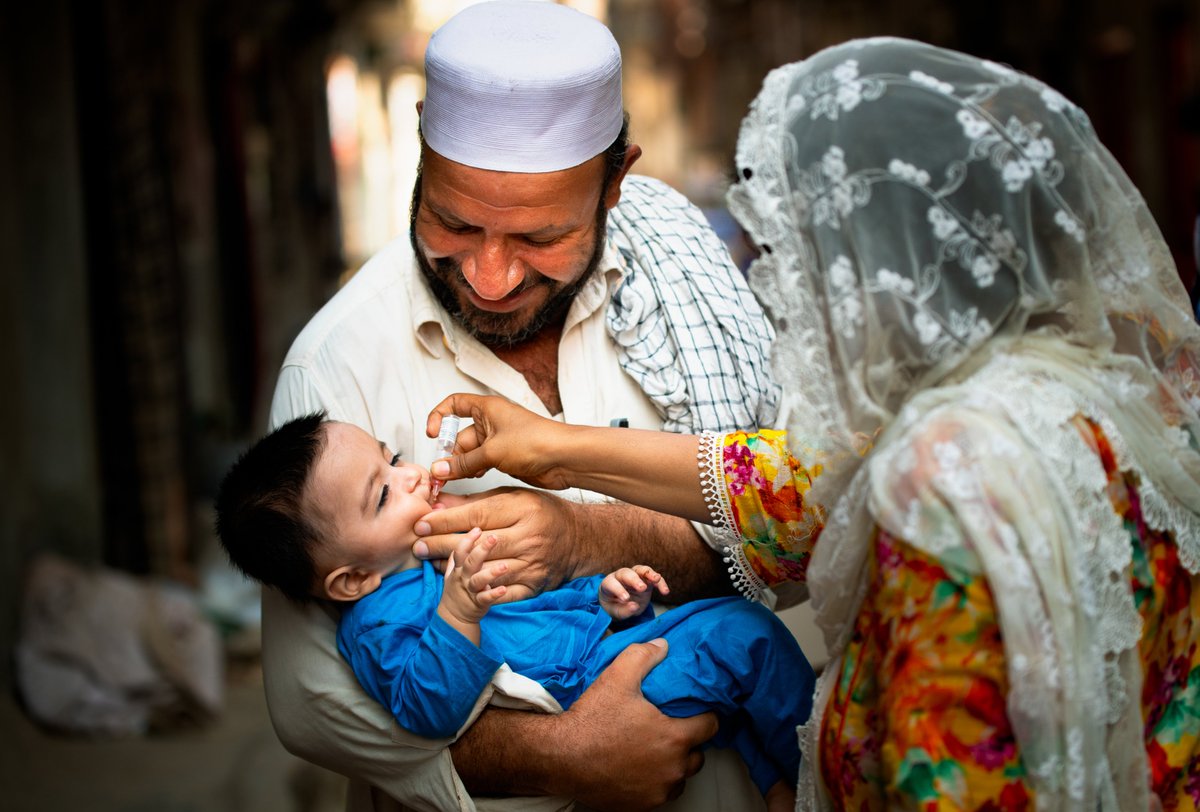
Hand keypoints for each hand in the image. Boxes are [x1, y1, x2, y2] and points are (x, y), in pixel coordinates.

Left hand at [415, 488, 581, 595]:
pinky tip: (461, 584)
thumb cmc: (543, 514)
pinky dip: (480, 590)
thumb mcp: (511, 498)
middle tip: (419, 545)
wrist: (580, 539)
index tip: (422, 524)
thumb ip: (474, 502)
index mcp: (524, 509)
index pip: (477, 515)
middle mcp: (530, 537)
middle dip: (442, 544)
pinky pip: (502, 592)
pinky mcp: (534, 586)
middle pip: (478, 543)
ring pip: (486, 570)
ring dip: (456, 568)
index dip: (446, 521)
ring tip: (433, 563)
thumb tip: (438, 503)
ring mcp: (533, 564)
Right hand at [426, 393, 574, 488]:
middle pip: (459, 435)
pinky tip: (473, 477)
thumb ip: (463, 462)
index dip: (439, 416)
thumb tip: (440, 468)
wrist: (564, 458)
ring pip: (470, 452)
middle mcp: (491, 422)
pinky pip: (481, 463)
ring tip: (456, 477)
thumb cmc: (536, 441)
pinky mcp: (505, 457)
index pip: (455, 404)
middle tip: (443, 471)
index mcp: (487, 408)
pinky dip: (474, 470)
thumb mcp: (492, 452)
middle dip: (450, 453)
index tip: (432, 433)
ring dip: (461, 465)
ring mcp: (498, 440)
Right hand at [438, 529, 527, 631]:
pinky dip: (494, 594)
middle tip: (494, 538)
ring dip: (491, 573)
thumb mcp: (453, 570)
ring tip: (504, 566)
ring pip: (479, 580)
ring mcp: (470, 590)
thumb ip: (457, 553)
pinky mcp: (478, 603)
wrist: (453, 616)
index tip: (478, 528)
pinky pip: (486, 599)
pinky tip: (504, 589)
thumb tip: (459, 531)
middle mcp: (463, 577)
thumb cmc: (458, 587)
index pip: (460, 550)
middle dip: (482, 549)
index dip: (468, 539)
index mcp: (459, 567)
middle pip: (471, 561)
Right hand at [556, 640, 715, 808]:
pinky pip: (659, 794)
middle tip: (668, 729)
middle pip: (698, 755)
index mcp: (674, 738)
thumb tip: (662, 647)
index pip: (710, 726)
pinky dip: (655, 782)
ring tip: (653, 749)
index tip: (692, 711)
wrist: (561, 757)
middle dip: (688, 742)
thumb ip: (644, 656)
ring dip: (672, 765)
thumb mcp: (617, 677)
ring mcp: (657, 791)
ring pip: (679, 777)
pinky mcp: (642, 806)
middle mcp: (672, 769)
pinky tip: (638, 768)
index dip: (703, 715)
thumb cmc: (591, 720)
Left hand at [599, 565, 669, 620]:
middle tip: (641, 588)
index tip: (626, 598)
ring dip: (649, 574)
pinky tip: (665, 591)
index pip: (612, 583)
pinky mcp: (646, 580)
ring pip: (641, 570)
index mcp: (609, 583)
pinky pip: (654, 578)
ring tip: (657, 579)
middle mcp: (621, 576)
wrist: (621, 605)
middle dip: (634, 579)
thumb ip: (624, 610)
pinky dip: (660, 583)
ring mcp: (635, 576)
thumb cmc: (615, 607)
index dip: (618, 590)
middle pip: (626, 573)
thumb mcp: (616, 612)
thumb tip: (634, 606)